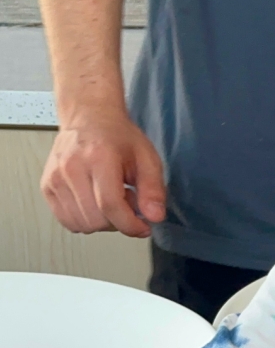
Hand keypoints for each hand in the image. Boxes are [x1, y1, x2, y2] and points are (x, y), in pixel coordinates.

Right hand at [40, 107, 165, 237]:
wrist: (89, 119)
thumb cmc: (118, 138)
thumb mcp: (148, 159)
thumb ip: (154, 189)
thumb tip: (155, 217)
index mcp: (99, 158)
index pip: (111, 206)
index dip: (130, 225)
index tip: (144, 228)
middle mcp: (71, 168)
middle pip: (96, 219)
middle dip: (119, 221)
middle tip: (128, 203)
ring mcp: (55, 178)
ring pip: (81, 224)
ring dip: (102, 222)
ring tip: (111, 200)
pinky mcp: (47, 187)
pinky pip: (67, 220)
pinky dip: (85, 220)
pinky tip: (95, 204)